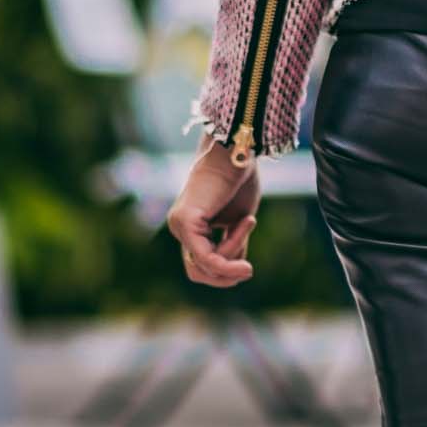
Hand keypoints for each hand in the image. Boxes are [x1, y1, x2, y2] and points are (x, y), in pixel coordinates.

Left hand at [167, 132, 261, 287]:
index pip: (202, 264)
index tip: (248, 264)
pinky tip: (244, 262)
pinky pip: (206, 257)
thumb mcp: (240, 220)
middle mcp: (180, 227)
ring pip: (203, 266)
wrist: (238, 149)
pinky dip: (226, 262)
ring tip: (249, 226)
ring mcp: (178, 225)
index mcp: (192, 226)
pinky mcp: (185, 221)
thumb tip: (237, 272)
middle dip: (224, 276)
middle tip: (247, 268)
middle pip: (197, 272)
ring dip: (231, 258)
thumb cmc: (240, 178)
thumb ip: (233, 244)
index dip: (226, 271)